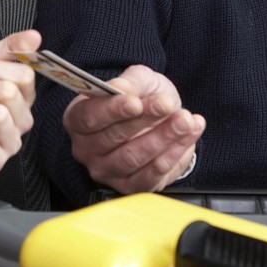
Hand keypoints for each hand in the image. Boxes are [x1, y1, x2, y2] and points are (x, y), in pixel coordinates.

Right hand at [64, 65, 204, 194]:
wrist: (158, 119)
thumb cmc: (140, 98)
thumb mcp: (136, 81)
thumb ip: (129, 83)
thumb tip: (123, 92)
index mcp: (77, 118)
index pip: (89, 117)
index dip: (112, 110)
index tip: (136, 103)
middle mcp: (86, 148)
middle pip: (112, 138)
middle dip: (145, 120)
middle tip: (168, 105)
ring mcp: (106, 171)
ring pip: (133, 157)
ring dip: (164, 137)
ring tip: (185, 119)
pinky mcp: (129, 186)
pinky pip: (151, 174)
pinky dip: (174, 153)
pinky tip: (189, 134)